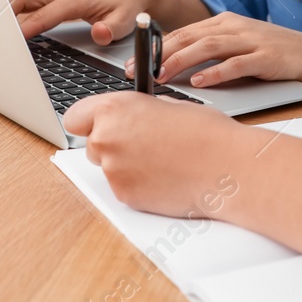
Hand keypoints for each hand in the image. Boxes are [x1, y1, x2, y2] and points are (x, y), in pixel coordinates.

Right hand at [10, 0, 160, 43]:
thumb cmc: (126, 4)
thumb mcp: (127, 20)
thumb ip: (112, 28)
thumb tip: (99, 33)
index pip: (45, 15)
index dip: (27, 27)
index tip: (12, 38)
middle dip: (5, 9)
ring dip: (4, 4)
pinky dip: (11, 4)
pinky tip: (2, 17)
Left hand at [62, 92, 256, 217]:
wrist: (226, 167)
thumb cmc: (206, 133)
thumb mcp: (168, 106)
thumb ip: (139, 112)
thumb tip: (132, 118)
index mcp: (115, 109)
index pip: (75, 117)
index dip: (89, 122)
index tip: (99, 125)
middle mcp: (106, 138)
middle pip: (92, 145)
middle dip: (113, 145)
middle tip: (143, 145)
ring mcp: (113, 170)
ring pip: (109, 168)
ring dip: (127, 166)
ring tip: (162, 162)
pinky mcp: (125, 196)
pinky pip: (124, 189)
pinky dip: (139, 186)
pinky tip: (164, 178)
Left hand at [150, 12, 301, 87]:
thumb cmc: (273, 53)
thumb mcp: (238, 45)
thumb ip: (211, 52)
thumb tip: (175, 67)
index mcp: (224, 22)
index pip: (183, 32)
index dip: (156, 46)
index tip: (135, 62)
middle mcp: (234, 27)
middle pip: (190, 36)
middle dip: (160, 54)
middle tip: (139, 71)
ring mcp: (250, 40)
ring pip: (208, 47)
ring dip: (181, 61)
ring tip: (162, 75)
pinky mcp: (265, 57)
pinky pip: (236, 64)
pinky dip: (215, 73)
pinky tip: (200, 82)